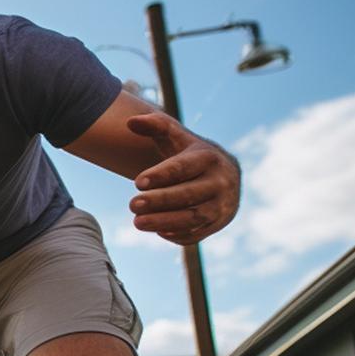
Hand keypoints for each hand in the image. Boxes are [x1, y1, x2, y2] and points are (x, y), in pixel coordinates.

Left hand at [127, 113, 239, 245]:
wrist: (224, 174)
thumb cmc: (192, 155)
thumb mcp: (176, 136)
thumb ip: (155, 125)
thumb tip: (130, 121)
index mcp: (208, 158)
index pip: (183, 167)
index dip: (161, 175)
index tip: (137, 182)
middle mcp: (220, 181)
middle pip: (188, 194)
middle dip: (159, 201)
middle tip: (132, 205)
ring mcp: (221, 205)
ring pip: (193, 217)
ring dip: (164, 222)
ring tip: (137, 222)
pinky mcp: (218, 223)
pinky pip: (196, 232)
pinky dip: (177, 234)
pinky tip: (157, 231)